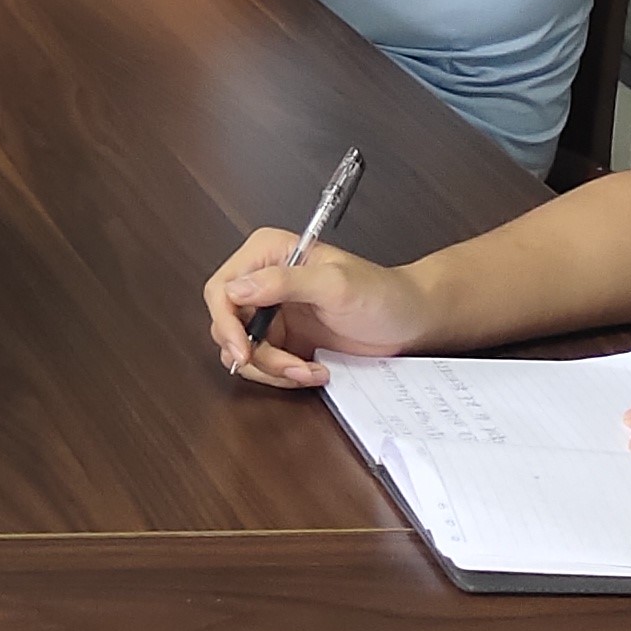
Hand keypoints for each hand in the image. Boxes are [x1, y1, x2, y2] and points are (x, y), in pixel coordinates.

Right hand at [202, 229, 438, 387]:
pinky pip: (262, 365)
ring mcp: (271, 313)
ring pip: (241, 350)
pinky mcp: (282, 339)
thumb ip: (284, 282)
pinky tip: (312, 371)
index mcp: (268, 254)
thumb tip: (237, 289)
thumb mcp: (335, 284)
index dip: (226, 323)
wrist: (408, 322)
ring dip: (272, 368)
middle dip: (255, 353)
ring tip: (307, 369)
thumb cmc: (382, 294)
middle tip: (288, 365)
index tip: (245, 350)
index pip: (222, 289)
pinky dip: (282, 375)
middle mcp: (264, 281)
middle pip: (227, 325)